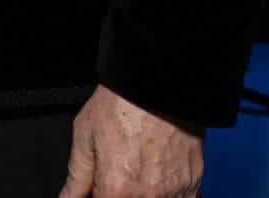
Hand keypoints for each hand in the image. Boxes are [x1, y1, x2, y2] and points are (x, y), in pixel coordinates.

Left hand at [59, 85, 204, 197]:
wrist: (160, 82)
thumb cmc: (123, 103)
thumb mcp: (85, 136)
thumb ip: (76, 178)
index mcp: (117, 190)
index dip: (98, 195)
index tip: (100, 185)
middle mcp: (147, 197)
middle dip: (119, 193)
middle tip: (118, 172)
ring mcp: (174, 193)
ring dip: (144, 194)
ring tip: (138, 170)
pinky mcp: (193, 184)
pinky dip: (169, 196)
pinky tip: (157, 178)